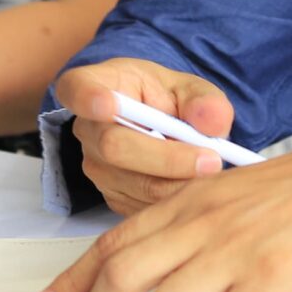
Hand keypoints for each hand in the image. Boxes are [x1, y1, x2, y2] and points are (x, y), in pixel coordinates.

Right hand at [54, 58, 239, 215]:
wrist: (162, 126)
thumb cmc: (166, 98)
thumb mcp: (188, 87)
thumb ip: (203, 100)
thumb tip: (211, 122)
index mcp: (94, 86)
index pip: (77, 90)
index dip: (89, 99)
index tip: (109, 105)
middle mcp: (87, 129)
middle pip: (114, 148)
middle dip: (168, 158)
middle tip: (212, 160)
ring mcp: (96, 167)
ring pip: (137, 184)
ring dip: (181, 182)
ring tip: (213, 170)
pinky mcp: (113, 196)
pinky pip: (146, 206)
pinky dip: (177, 199)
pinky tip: (196, 183)